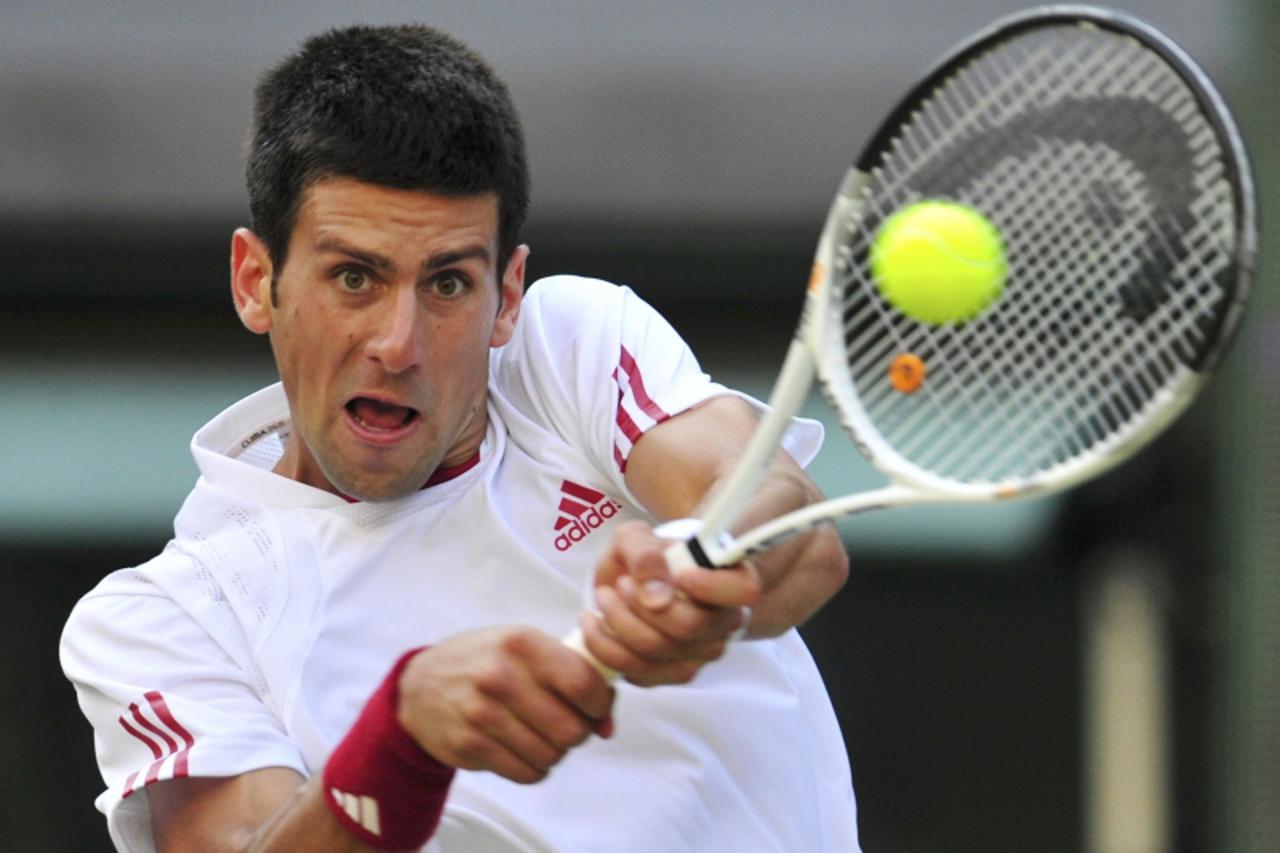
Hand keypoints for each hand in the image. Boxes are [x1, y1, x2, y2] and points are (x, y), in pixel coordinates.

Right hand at [397, 628, 614, 783]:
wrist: (420, 686)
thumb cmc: (485, 662)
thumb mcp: (525, 648)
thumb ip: (572, 675)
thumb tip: (607, 727)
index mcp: (522, 643)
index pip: (583, 684)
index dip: (601, 704)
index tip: (595, 707)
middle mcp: (501, 676)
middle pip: (571, 729)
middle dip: (579, 733)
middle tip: (567, 724)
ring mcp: (482, 713)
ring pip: (551, 755)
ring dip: (555, 751)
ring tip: (541, 735)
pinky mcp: (470, 745)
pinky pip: (527, 773)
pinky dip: (534, 768)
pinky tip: (522, 749)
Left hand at [578, 521, 759, 685]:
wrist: (631, 583)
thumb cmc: (644, 557)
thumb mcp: (637, 538)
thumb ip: (645, 555)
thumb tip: (656, 596)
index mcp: (732, 581)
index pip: (744, 591)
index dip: (713, 587)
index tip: (681, 575)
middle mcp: (724, 623)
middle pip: (688, 626)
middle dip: (641, 604)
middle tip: (620, 584)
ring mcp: (701, 654)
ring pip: (657, 651)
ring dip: (618, 623)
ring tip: (603, 598)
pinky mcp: (672, 674)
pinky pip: (638, 672)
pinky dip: (606, 647)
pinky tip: (594, 624)